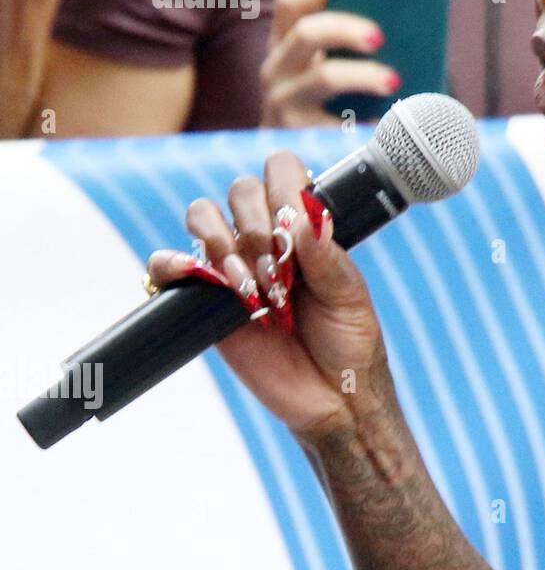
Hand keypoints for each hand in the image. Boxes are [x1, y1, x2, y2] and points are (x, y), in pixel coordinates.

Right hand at [145, 150, 389, 438]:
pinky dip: (171, 263)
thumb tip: (300, 217)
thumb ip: (326, 257)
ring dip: (223, 243)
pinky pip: (170, 266)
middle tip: (279, 274)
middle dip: (257, 226)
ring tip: (250, 288)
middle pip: (241, 190)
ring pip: (203, 215)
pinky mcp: (205, 300)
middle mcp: (267, 237)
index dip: (284, 185)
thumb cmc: (350, 341)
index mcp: (305, 226)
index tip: (294, 225)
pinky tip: (193, 276)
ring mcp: (233, 266)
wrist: (332, 398)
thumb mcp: (349, 296)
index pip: (282, 171)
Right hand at [259, 0, 401, 127]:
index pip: (291, 2)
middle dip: (347, 28)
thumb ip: (350, 47)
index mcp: (286, 45)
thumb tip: (412, 20)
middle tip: (380, 37)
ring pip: (324, 76)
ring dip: (363, 75)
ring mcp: (284, 102)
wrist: (310, 169)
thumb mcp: (327, 70)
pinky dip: (364, 120)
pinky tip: (385, 123)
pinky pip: (336, 124)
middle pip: (307, 32)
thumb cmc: (333, 108)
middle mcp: (277, 69)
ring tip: (394, 81)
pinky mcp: (300, 136)